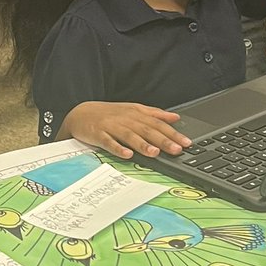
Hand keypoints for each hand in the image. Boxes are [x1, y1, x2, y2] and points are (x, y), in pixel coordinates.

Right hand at [59, 101, 191, 159]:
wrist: (80, 113)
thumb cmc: (109, 114)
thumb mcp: (133, 110)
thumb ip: (154, 114)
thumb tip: (175, 118)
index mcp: (135, 113)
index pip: (157, 123)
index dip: (172, 133)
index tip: (186, 142)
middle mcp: (125, 119)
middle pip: (146, 129)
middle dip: (163, 140)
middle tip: (176, 149)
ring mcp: (111, 126)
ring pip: (129, 135)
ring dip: (142, 144)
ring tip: (154, 153)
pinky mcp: (98, 134)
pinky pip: (108, 142)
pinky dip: (117, 148)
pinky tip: (126, 155)